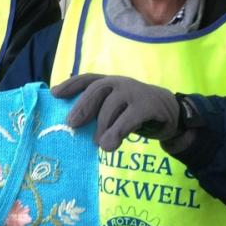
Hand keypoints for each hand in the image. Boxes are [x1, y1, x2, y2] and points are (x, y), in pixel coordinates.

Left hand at [51, 73, 180, 151]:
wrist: (171, 113)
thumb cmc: (134, 112)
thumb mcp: (114, 110)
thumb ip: (97, 114)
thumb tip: (73, 127)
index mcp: (109, 83)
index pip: (87, 79)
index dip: (70, 85)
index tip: (54, 95)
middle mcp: (120, 83)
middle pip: (96, 90)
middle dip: (82, 107)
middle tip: (72, 124)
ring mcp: (135, 92)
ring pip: (111, 107)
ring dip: (101, 126)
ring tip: (97, 143)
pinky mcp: (148, 106)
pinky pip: (128, 119)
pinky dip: (117, 132)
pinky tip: (109, 145)